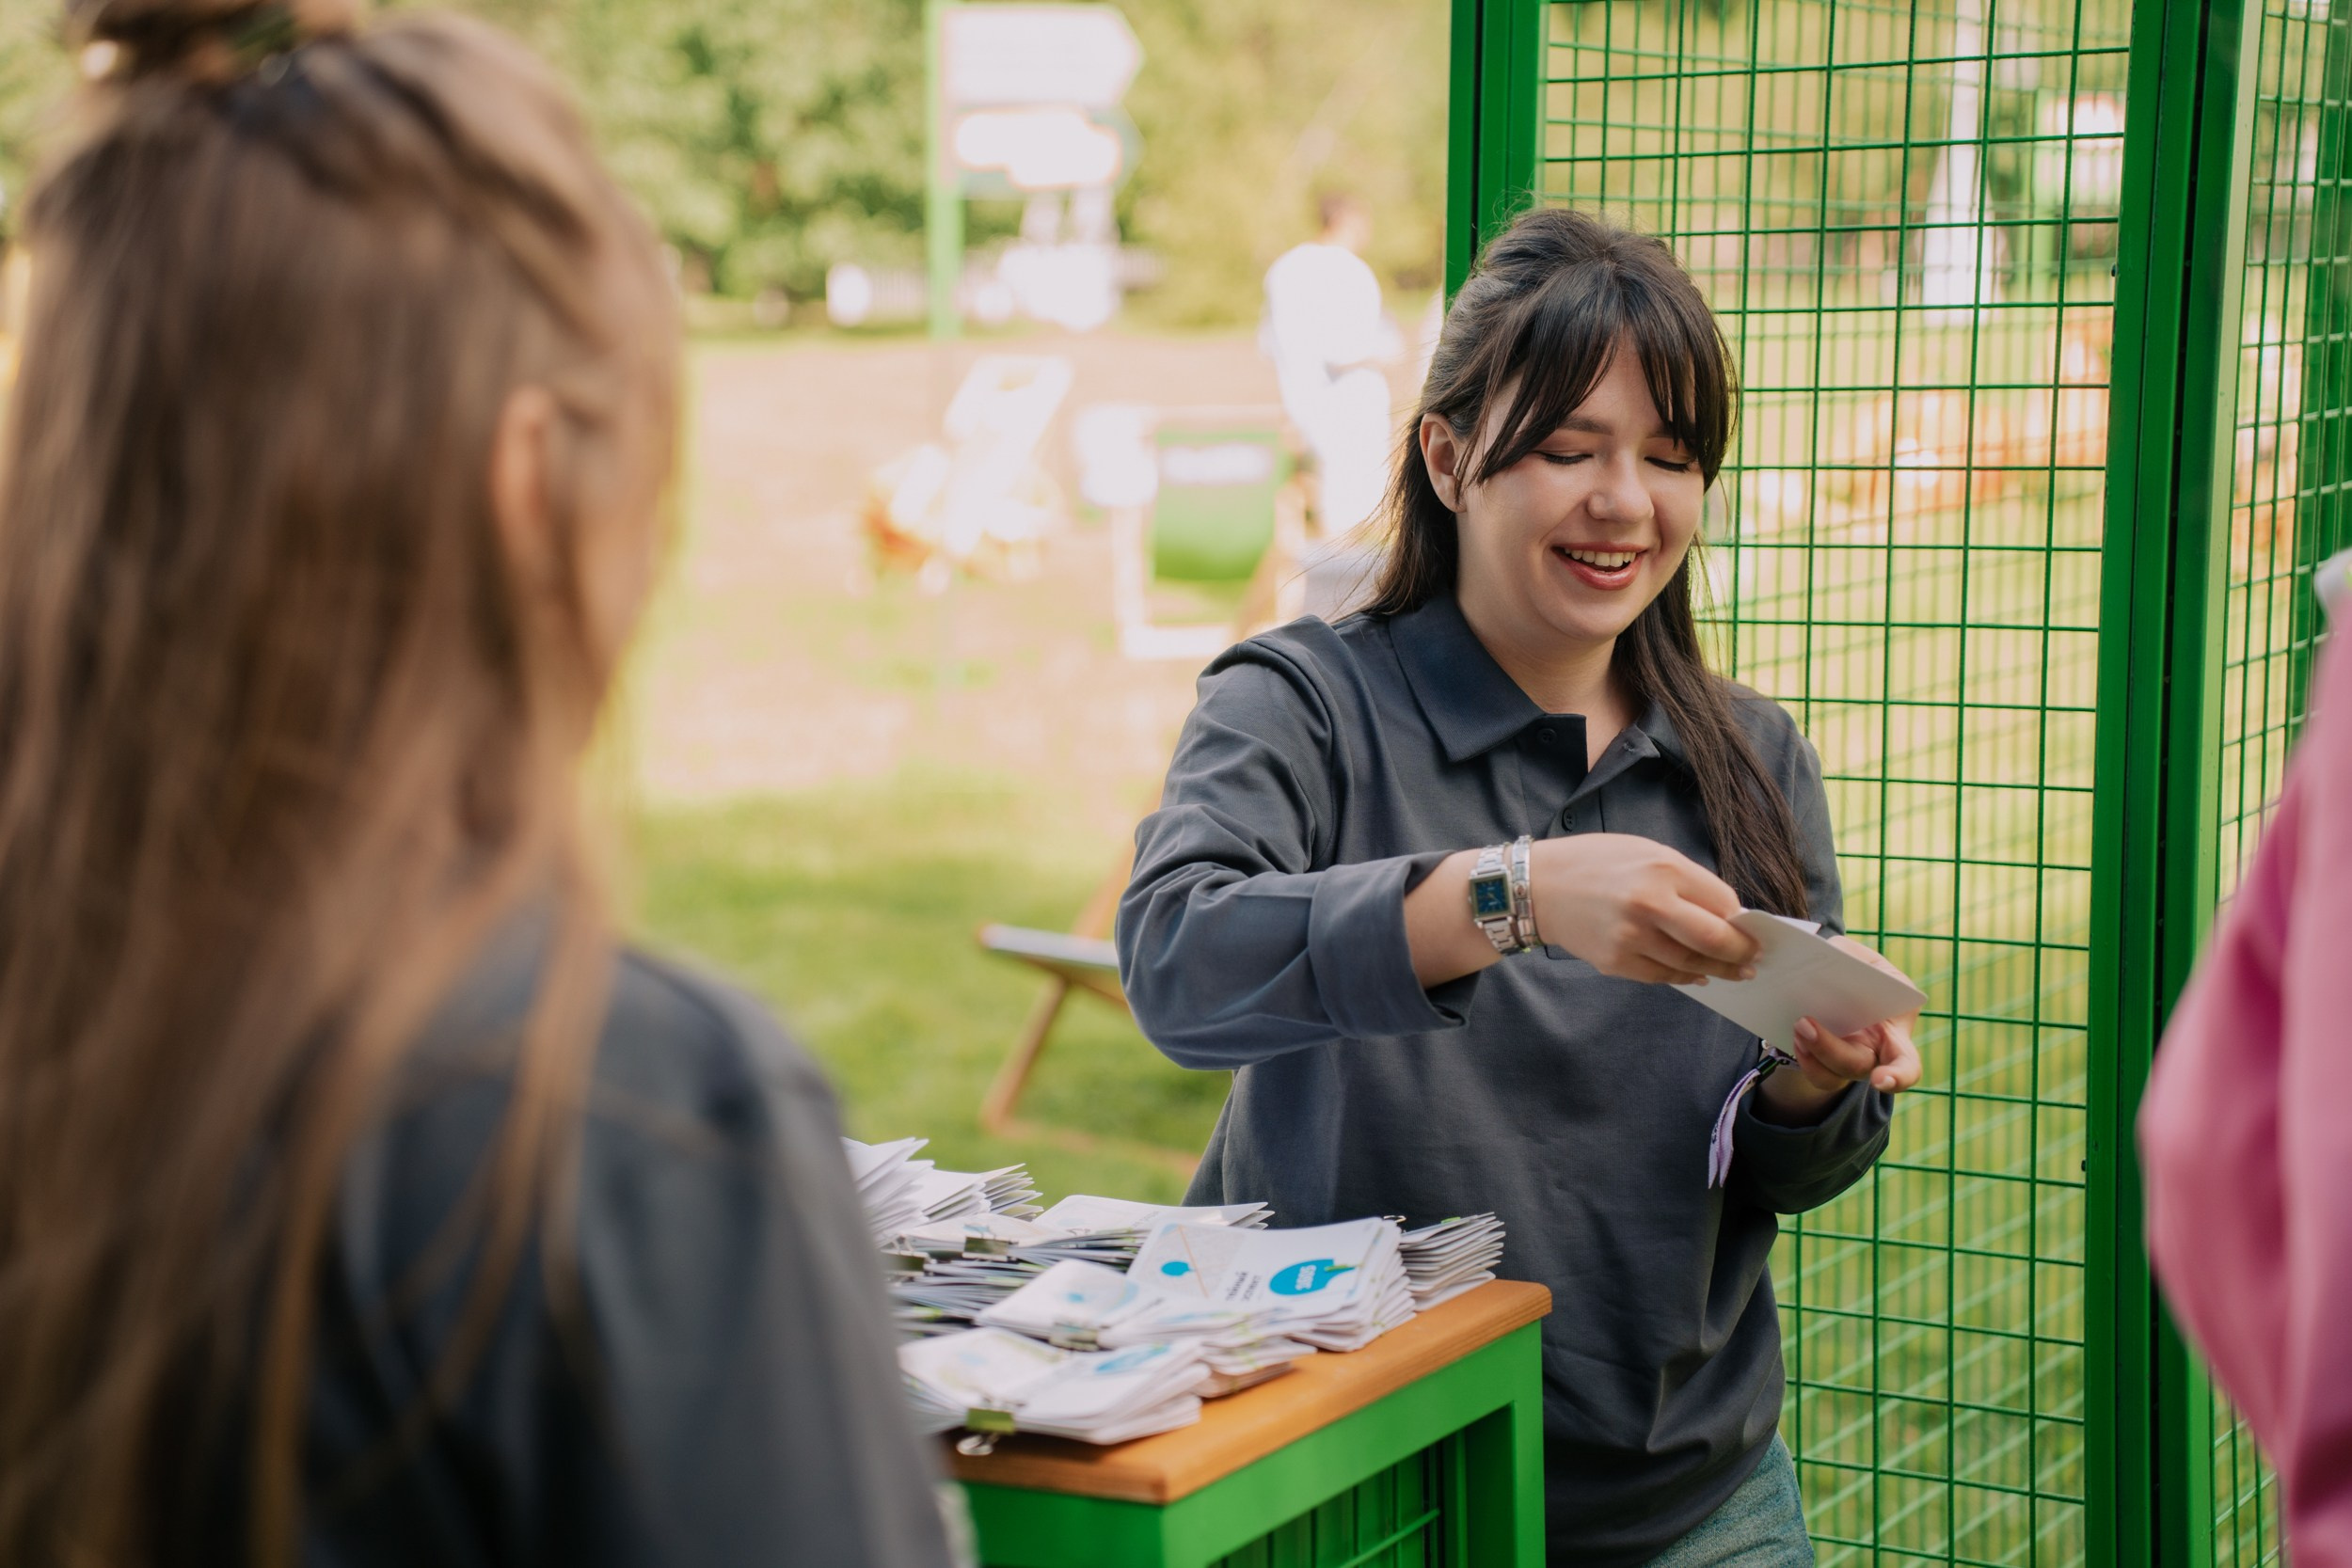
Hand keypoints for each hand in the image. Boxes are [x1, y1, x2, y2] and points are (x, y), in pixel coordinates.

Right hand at [1527, 834, 1760, 984]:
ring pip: (1691, 964)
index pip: (1723, 903)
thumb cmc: (1596, 863)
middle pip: (1714, 940)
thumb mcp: (1646, 852)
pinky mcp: (1616, 961)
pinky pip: (1662, 976)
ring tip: (1733, 972)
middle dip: (1741, 953)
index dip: (1743, 921)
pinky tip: (1696, 973)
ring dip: (1717, 970)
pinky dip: (1684, 976)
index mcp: (1663, 869)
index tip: (1754, 930)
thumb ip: (1686, 881)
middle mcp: (1650, 904)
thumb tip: (1726, 916)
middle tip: (1754, 959)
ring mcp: (1631, 937)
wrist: (1538, 886)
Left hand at [1758, 937, 1923, 1119]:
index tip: (1880, 1081)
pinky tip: (1790, 1031)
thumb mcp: (1864, 959)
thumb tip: (1828, 959)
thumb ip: (1852, 958)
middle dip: (1828, 1049)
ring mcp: (1846, 1063)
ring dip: (1809, 1053)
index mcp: (1896, 1034)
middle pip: (1855, 1067)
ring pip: (1829, 1077)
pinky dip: (1798, 1052)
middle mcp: (1873, 1056)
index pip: (1906, 1065)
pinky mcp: (1820, 1063)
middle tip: (1804, 1023)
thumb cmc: (1862, 972)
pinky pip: (1810, 1070)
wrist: (1839, 982)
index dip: (1897, 1077)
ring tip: (1796, 1024)